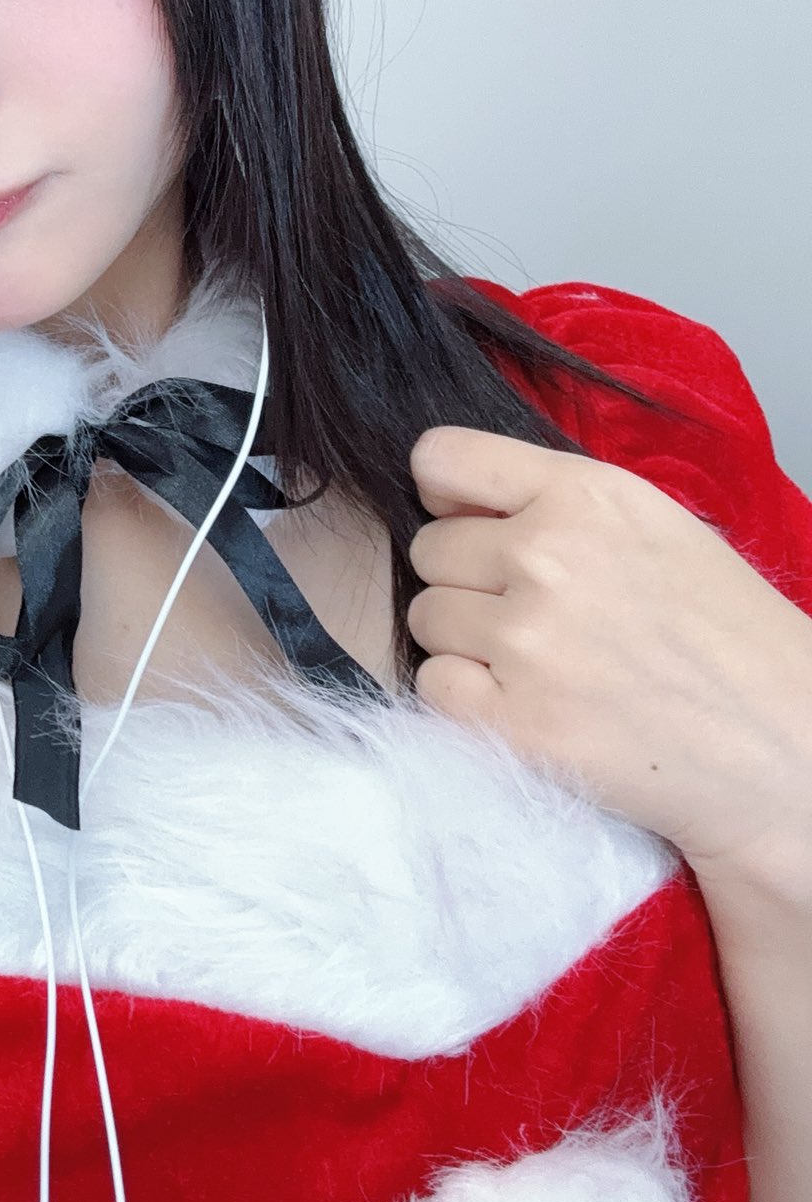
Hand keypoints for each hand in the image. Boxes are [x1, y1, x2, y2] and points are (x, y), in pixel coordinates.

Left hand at [406, 426, 811, 886]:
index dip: (441, 491)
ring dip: (464, 639)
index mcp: (584, 494)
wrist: (783, 744)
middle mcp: (547, 556)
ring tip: (537, 661)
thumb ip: (552, 501)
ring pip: (426, 617)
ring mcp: (527, 641)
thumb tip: (451, 500)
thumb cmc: (724, 633)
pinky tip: (525, 700)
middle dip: (466, 578)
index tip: (461, 517)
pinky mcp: (517, 721)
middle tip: (530, 611)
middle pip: (429, 550)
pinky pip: (433, 684)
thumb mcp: (651, 523)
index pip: (440, 457)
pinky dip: (466, 696)